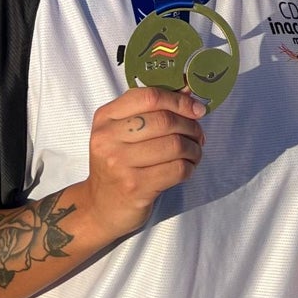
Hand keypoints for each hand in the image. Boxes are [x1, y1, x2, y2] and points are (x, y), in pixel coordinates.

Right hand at [79, 87, 206, 240]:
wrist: (100, 207)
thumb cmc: (118, 163)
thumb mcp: (124, 132)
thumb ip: (153, 109)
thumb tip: (189, 90)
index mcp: (106, 117)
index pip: (149, 97)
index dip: (179, 101)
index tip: (196, 110)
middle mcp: (108, 138)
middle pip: (165, 121)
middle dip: (191, 127)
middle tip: (198, 135)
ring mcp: (120, 164)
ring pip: (175, 145)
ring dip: (193, 149)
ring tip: (194, 152)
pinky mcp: (135, 187)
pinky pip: (177, 169)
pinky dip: (190, 167)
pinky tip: (187, 168)